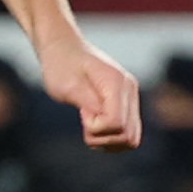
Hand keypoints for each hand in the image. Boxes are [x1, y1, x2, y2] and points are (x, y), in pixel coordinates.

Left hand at [40, 33, 140, 151]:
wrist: (64, 49)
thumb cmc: (61, 65)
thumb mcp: (67, 85)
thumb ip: (88, 103)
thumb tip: (105, 121)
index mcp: (116, 83)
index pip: (116, 123)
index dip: (95, 127)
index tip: (82, 113)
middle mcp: (130, 90)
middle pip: (128, 135)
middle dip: (102, 138)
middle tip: (84, 121)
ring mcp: (131, 98)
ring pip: (131, 139)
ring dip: (107, 141)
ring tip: (89, 125)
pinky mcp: (127, 105)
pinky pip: (128, 134)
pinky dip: (111, 139)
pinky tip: (94, 127)